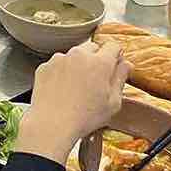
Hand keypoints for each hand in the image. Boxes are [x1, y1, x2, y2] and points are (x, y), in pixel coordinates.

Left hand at [15, 40, 130, 163]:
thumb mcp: (113, 102)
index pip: (113, 46)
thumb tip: (126, 64)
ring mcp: (59, 59)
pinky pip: (57, 65)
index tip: (114, 65)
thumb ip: (121, 79)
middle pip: (92, 47)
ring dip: (77, 65)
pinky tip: (62, 91)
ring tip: (77, 89)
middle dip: (96, 59)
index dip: (115, 55)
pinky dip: (61, 73)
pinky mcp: (45, 66)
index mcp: (99, 62)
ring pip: (73, 56)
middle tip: (95, 81)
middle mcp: (78, 55)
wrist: (52, 124)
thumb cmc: (84, 117)